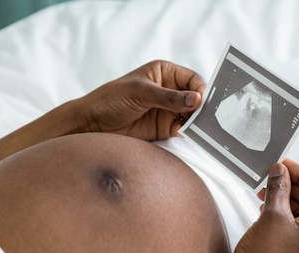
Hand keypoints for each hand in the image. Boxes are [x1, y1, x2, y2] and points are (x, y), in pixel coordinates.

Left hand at [77, 60, 206, 140]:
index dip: (200, 89)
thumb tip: (196, 99)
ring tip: (200, 128)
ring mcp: (167, 110)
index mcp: (164, 73)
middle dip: (202, 107)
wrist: (92, 124)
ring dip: (197, 122)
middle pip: (195, 98)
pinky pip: (182, 130)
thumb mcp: (140, 93)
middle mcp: (169, 90)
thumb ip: (169, 97)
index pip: (192, 79)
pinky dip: (188, 133)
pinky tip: (189, 135)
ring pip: (191, 115)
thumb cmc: (111, 99)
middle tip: (206, 118)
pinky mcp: (163, 128)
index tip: (202, 101)